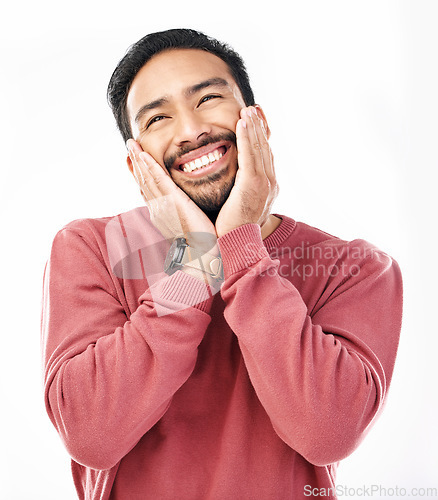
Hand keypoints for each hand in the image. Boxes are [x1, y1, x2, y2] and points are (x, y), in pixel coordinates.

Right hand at [127, 139, 216, 253]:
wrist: (201, 254)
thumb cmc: (199, 243)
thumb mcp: (188, 226)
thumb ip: (184, 214)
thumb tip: (186, 209)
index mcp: (161, 214)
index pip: (148, 190)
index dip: (140, 175)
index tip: (135, 161)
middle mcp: (157, 209)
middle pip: (143, 182)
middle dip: (135, 163)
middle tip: (130, 146)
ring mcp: (162, 205)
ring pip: (146, 178)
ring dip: (138, 160)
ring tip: (132, 144)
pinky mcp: (171, 202)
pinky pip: (157, 180)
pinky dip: (149, 166)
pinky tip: (143, 154)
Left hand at [215, 106, 277, 237]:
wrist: (238, 243)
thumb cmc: (235, 226)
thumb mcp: (242, 203)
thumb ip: (243, 189)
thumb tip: (238, 182)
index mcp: (268, 186)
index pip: (265, 156)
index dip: (261, 137)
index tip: (255, 122)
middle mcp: (270, 182)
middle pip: (265, 148)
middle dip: (259, 127)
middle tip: (252, 109)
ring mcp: (264, 182)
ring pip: (259, 148)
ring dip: (253, 127)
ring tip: (247, 110)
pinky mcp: (252, 184)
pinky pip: (249, 155)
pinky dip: (246, 137)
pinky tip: (242, 122)